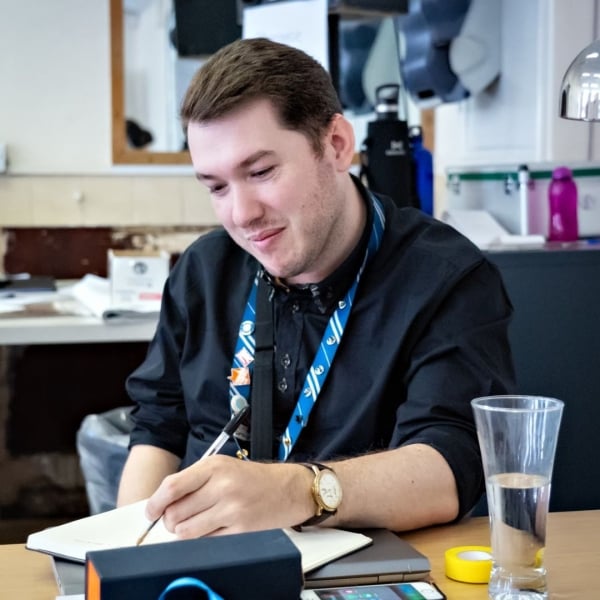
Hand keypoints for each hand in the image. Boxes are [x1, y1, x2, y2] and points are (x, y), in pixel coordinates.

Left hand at [145, 455, 313, 537]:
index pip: (172, 486)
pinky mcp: (240, 529)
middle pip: (175, 513)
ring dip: (185, 532)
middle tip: (178, 518)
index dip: (155, 502)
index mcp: (214, 467)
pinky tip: (213, 528)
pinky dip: (203, 540)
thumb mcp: (222, 466)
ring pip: (186, 532)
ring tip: (197, 523)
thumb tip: (162, 502)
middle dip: (170, 520)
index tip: (151, 511)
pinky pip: (205, 542)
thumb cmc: (253, 478)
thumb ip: (193, 480)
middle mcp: (222, 486)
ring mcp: (232, 509)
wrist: (288, 488)